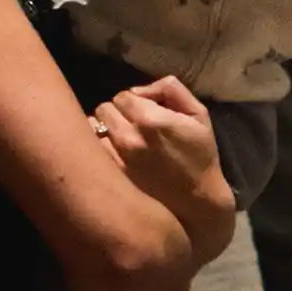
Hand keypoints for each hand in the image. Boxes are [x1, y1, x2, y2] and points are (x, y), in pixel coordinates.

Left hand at [95, 78, 233, 258]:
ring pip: (93, 128)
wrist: (197, 201)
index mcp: (150, 118)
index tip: (143, 113)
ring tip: (120, 142)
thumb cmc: (200, 156)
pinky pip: (91, 151)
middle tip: (131, 127)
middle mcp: (128, 136)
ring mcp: (116, 157)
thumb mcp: (199, 115)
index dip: (133, 102)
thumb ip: (171, 89)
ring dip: (104, 131)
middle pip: (104, 109)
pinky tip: (114, 156)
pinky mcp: (110, 174)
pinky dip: (99, 149)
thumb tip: (139, 89)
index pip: (122, 95)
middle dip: (117, 114)